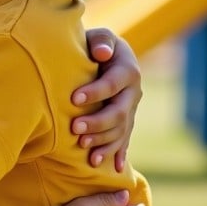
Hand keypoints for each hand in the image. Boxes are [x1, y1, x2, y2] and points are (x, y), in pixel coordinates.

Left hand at [72, 28, 141, 170]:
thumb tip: (101, 52)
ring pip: (121, 131)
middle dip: (97, 122)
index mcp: (128, 71)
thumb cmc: (97, 44)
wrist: (109, 55)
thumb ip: (101, 41)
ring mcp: (131, 110)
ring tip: (83, 148)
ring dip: (103, 141)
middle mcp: (133, 93)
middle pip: (118, 113)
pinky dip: (117, 154)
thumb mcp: (100, 37)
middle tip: (75, 128)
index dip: (94, 92)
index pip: (111, 84)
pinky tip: (113, 168)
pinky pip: (124, 141)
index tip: (73, 99)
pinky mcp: (127, 122)